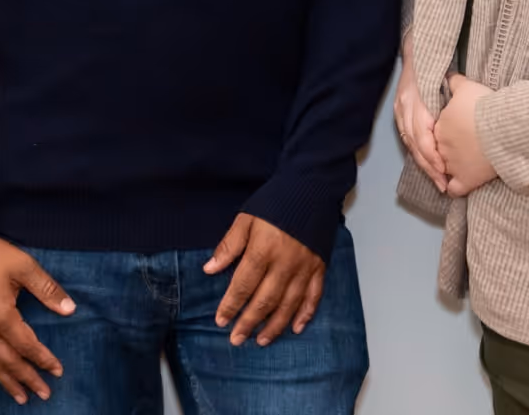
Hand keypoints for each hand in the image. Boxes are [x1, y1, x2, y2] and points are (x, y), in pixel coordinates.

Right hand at [0, 231, 70, 405]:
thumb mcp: (24, 265)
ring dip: (7, 381)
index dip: (43, 360)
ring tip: (21, 396)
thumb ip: (47, 289)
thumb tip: (68, 309)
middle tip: (43, 393)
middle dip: (27, 379)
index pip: (27, 346)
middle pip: (8, 362)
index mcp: (1, 315)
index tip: (57, 370)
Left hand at [205, 214, 325, 346]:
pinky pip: (313, 296)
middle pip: (264, 300)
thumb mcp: (246, 219)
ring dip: (275, 325)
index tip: (220, 321)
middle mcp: (284, 263)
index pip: (243, 285)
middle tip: (236, 339)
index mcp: (263, 250)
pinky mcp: (319, 267)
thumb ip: (229, 246)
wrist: (311, 188)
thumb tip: (209, 269)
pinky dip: (305, 314)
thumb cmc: (275, 203)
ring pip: (288, 304)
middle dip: (249, 322)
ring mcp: (304, 267)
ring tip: (261, 341)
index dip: (231, 305)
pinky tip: (296, 328)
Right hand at [393, 58, 446, 191]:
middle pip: (415, 144)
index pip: (422, 135)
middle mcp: (405, 106)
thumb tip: (473, 112)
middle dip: (430, 167)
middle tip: (444, 184)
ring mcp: (400, 109)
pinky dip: (417, 154)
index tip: (445, 170)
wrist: (417, 47)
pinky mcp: (398, 112)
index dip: (433, 155)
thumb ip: (456, 93)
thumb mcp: (448, 75)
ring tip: (438, 181)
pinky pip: (407, 139)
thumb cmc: (436, 62)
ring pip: (410, 144)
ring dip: (424, 165)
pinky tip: (428, 165)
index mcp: (416, 99)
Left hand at [435, 73, 496, 197]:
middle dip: (444, 150)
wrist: (503, 128)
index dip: (443, 131)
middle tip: (459, 145)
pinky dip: (453, 188)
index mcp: (438, 127)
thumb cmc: (485, 107)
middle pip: (436, 151)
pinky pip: (454, 189)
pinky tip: (456, 185)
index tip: (455, 129)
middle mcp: (441, 148)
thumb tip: (447, 77)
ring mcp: (452, 166)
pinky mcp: (466, 180)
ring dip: (447, 168)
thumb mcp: (467, 87)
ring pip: (442, 170)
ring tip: (458, 164)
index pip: (433, 132)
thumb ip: (453, 83)